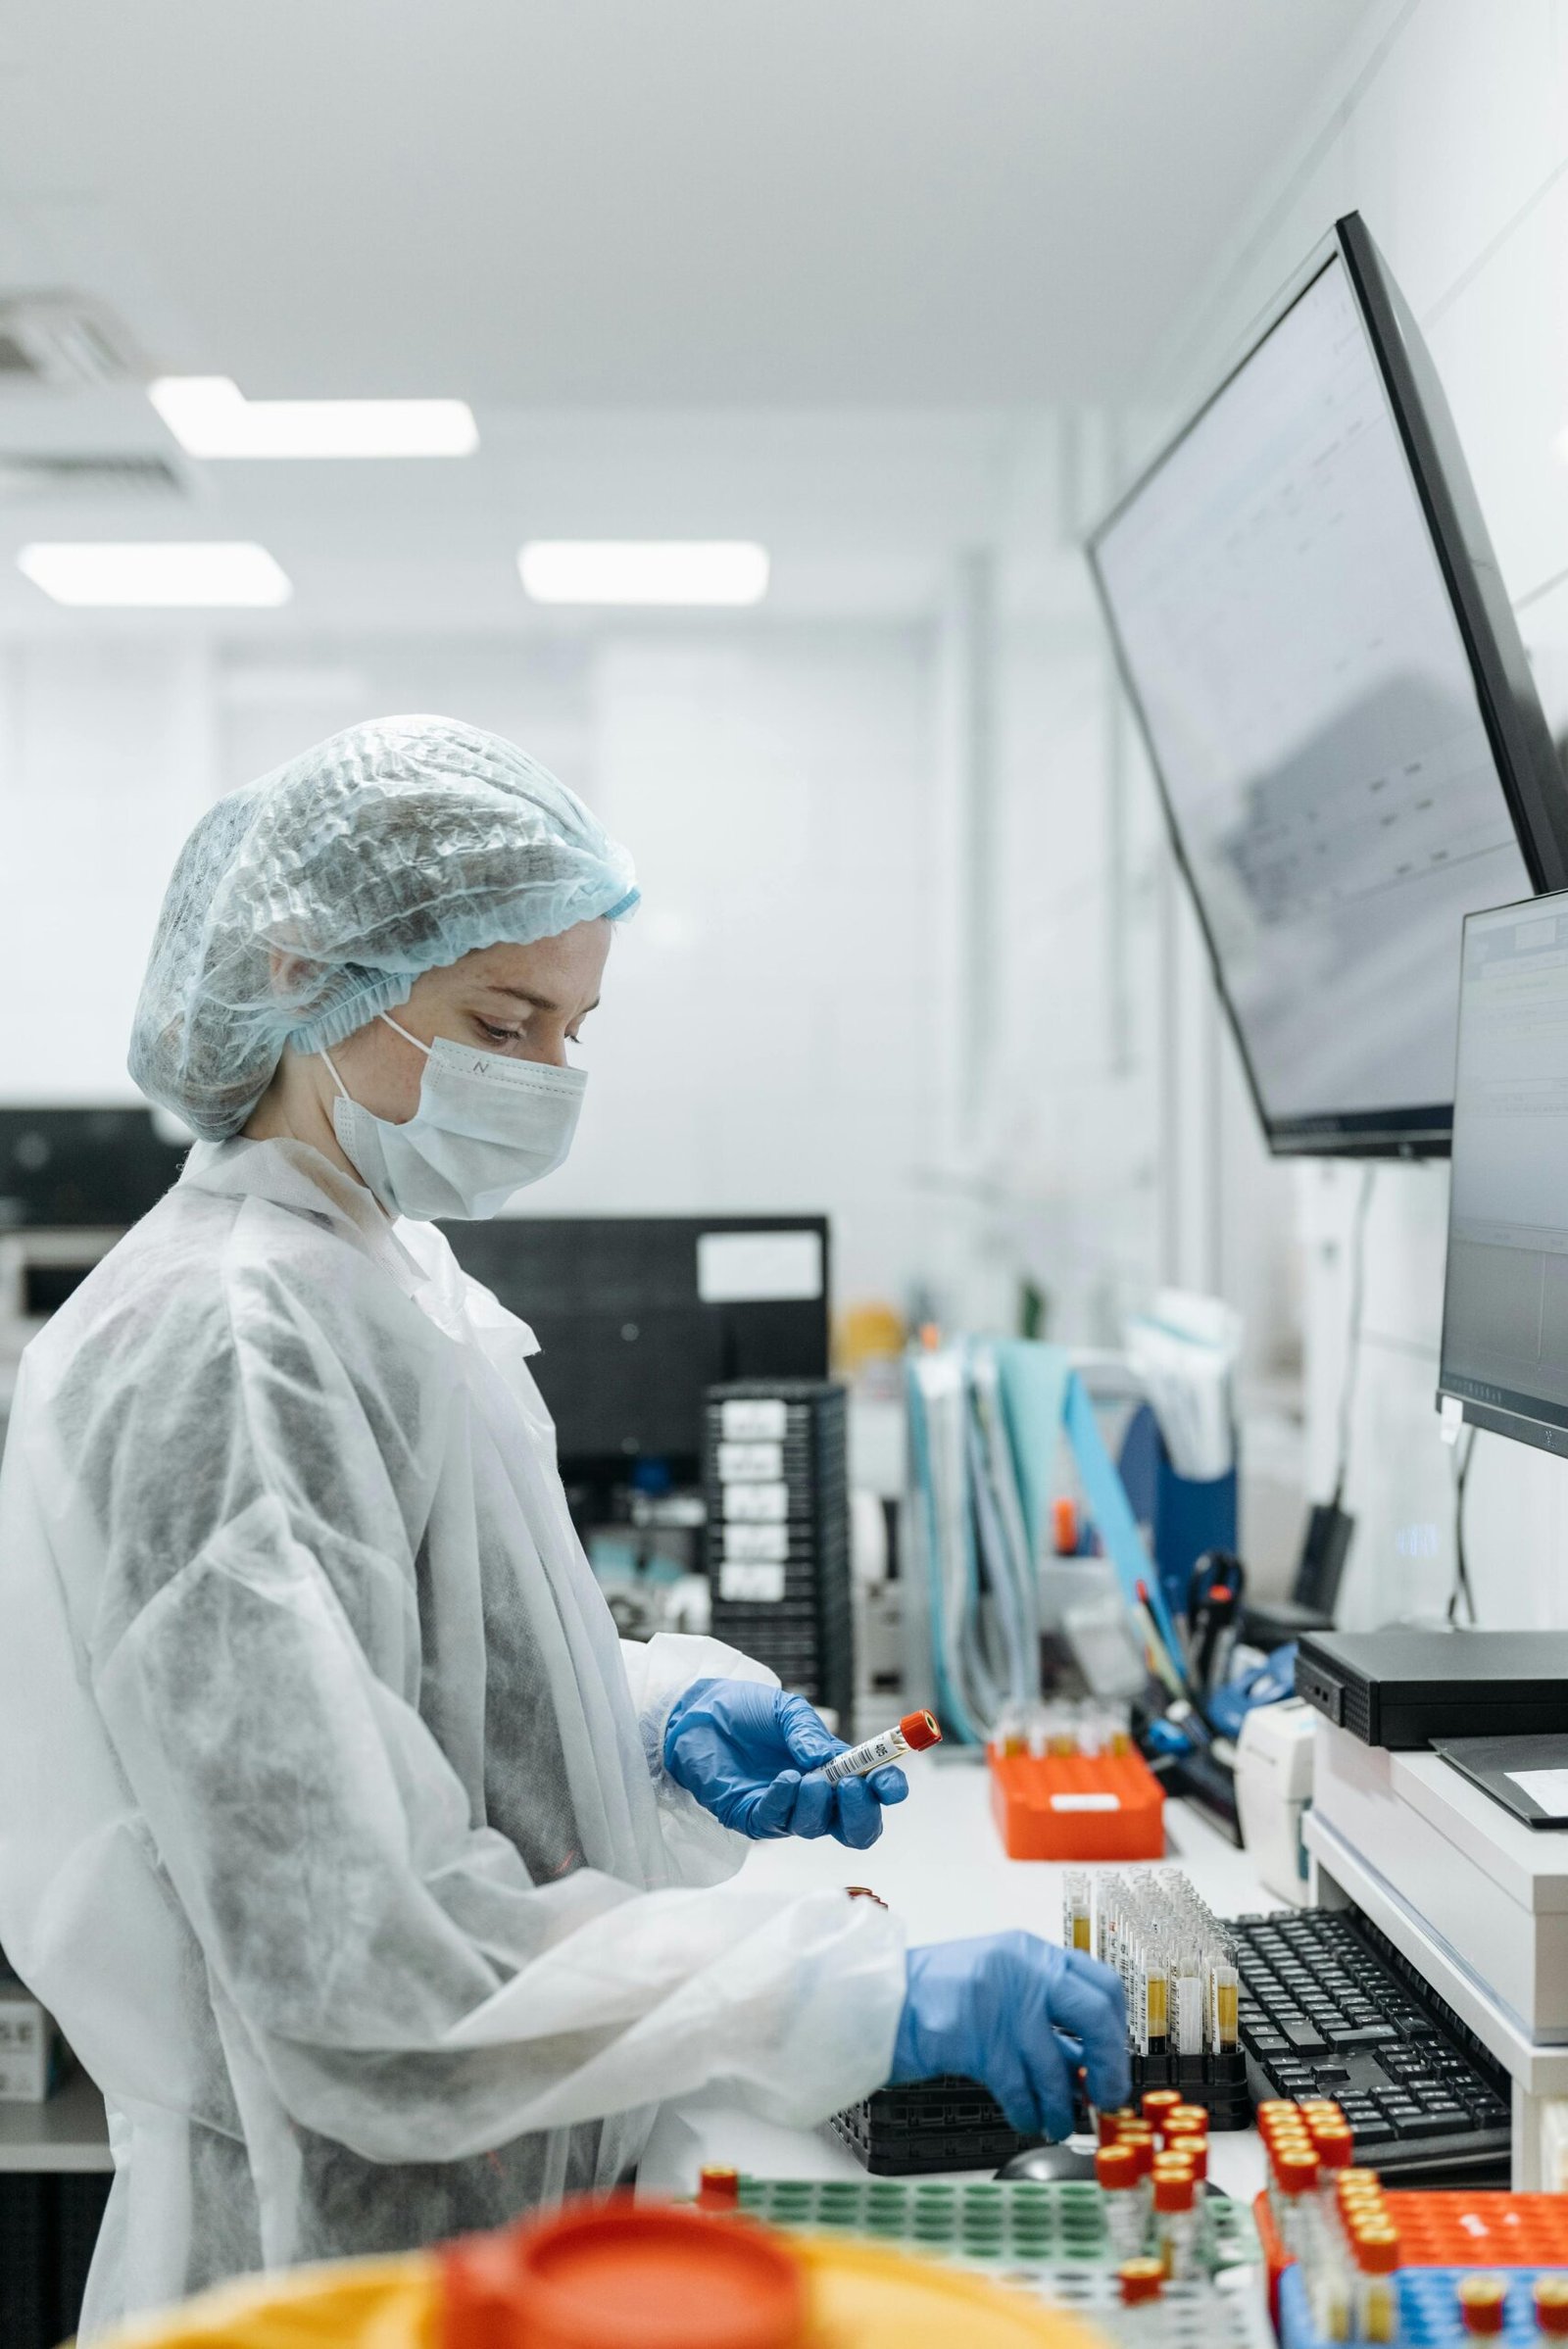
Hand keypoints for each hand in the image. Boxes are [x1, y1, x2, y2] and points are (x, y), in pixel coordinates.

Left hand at [662, 1677, 908, 1848]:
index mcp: (834, 1768)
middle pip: (855, 1828)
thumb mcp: (787, 1711)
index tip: (891, 1785)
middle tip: (852, 1787)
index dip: (888, 1792)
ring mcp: (785, 1810)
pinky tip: (784, 1780)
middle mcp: (816, 1796)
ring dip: (818, 1804)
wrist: (697, 1713)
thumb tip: (829, 1760)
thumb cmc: (746, 1711)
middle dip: (861, 1813)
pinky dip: (785, 1802)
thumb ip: (810, 1734)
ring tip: (806, 1776)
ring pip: (817, 1828)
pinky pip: (776, 1822)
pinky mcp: (752, 1817)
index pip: (873, 1793)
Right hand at [891, 1932, 1129, 2138]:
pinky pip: (1019, 2088)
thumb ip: (1040, 2008)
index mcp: (1030, 1952)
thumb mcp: (996, 1983)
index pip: (1100, 1983)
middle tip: (1106, 2096)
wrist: (877, 1999)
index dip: (1116, 2028)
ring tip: (1058, 2123)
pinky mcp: (975, 2038)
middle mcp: (1022, 1969)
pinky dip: (1028, 2112)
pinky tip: (1028, 2120)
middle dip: (1108, 2065)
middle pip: (1094, 2015)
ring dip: (1062, 2106)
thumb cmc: (934, 1996)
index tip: (1114, 2058)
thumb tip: (1087, 2060)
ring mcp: (999, 2002)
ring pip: (1055, 2065)